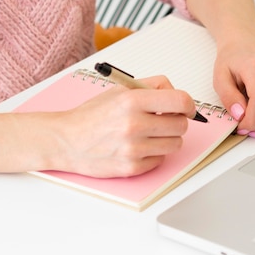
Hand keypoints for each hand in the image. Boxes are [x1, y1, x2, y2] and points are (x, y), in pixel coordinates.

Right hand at [50, 76, 196, 176]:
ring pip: (175, 144)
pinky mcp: (131, 167)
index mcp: (132, 100)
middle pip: (181, 125)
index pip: (181, 101)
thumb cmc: (92, 115)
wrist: (66, 140)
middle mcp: (134, 124)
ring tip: (149, 134)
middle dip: (175, 121)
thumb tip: (177, 94)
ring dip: (166, 139)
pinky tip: (138, 147)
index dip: (189, 105)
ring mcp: (133, 148)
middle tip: (163, 121)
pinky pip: (160, 159)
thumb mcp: (119, 89)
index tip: (187, 108)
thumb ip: (151, 86)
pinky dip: (154, 154)